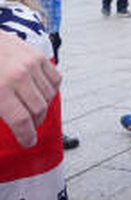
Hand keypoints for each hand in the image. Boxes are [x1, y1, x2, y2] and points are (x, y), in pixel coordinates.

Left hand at [0, 32, 60, 146]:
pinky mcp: (40, 57)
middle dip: (34, 122)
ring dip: (42, 106)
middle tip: (28, 127)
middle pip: (38, 109)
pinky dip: (50, 90)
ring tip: (32, 109)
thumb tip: (16, 127)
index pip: (21, 120)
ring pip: (49, 96)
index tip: (28, 142)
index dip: (26, 135)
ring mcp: (32, 64)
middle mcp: (19, 76)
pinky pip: (55, 80)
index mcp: (0, 89)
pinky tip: (39, 92)